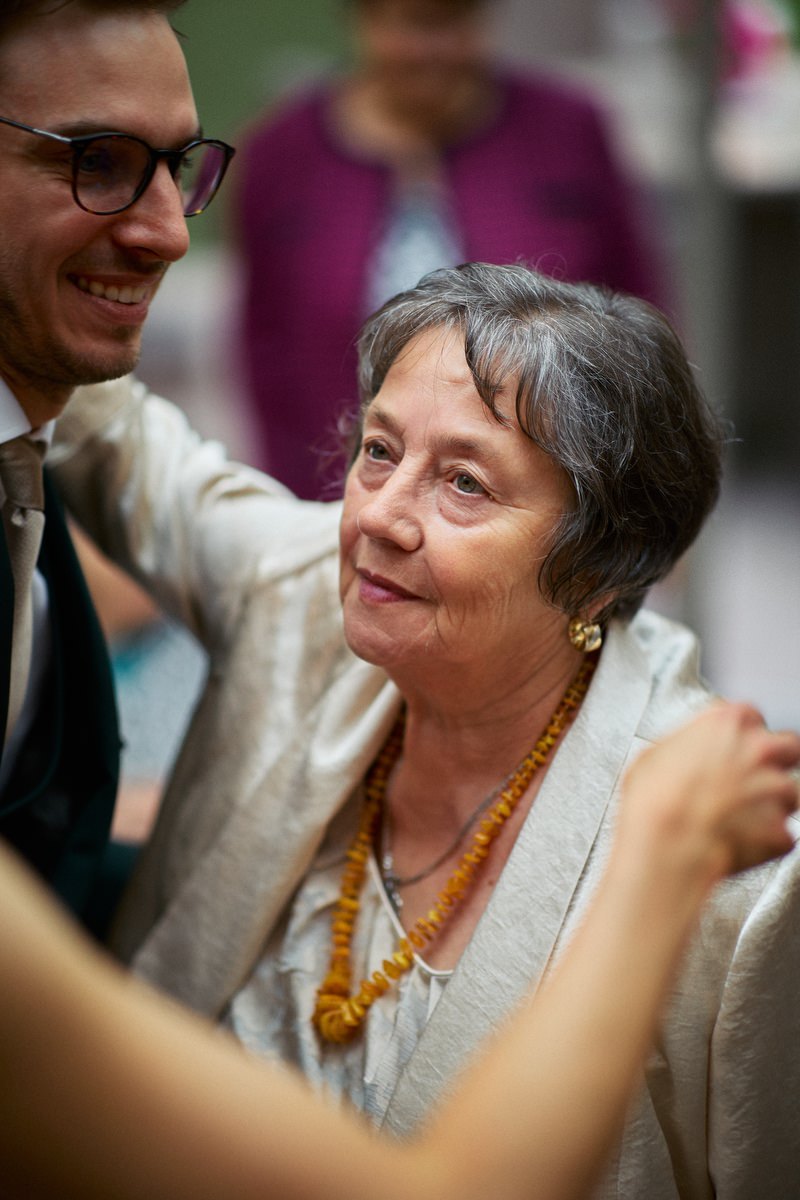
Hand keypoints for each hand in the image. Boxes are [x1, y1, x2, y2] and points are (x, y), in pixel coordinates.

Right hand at [619, 703, 799, 887]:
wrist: (666, 844)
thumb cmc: (654, 801)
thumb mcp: (652, 756)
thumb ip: (681, 747)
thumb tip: (679, 756)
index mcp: (727, 723)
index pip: (751, 716)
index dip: (743, 735)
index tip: (733, 748)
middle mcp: (759, 749)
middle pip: (788, 747)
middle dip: (776, 763)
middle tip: (752, 779)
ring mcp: (774, 789)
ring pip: (790, 794)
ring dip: (771, 805)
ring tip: (740, 819)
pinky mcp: (780, 829)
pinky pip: (781, 835)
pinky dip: (766, 841)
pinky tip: (739, 843)